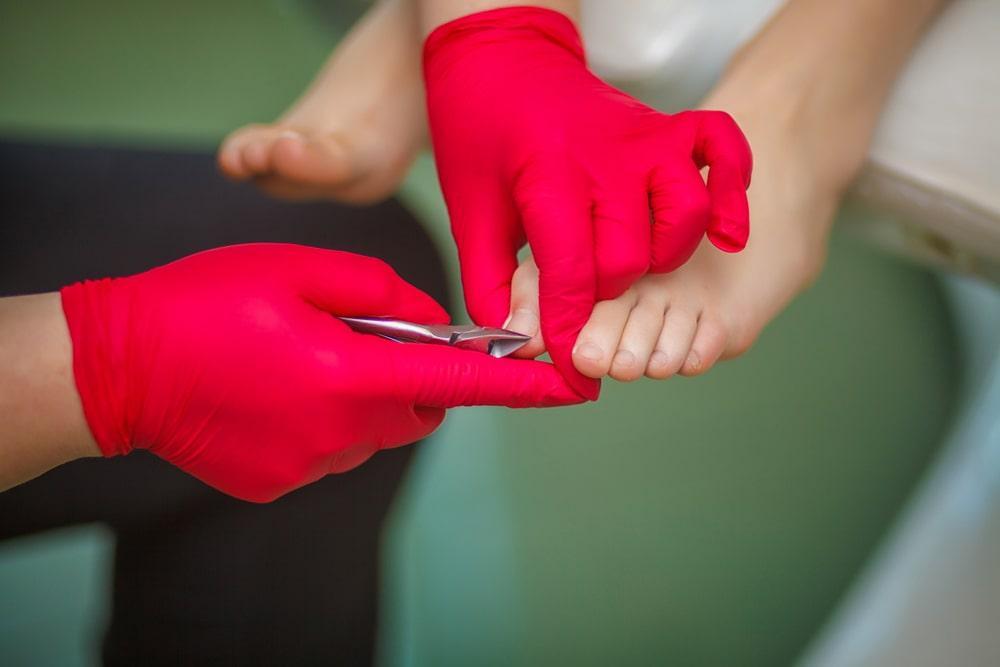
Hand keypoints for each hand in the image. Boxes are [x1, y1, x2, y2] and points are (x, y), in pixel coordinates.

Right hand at [61, 243, 580, 501]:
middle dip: (416, 376)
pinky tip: (276, 391)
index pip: (461, 384)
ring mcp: (311, 466)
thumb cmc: (206, 303)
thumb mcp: (298, 270)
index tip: (569, 387)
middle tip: (363, 336)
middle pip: (421, 408)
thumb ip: (381, 294)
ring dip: (364, 396)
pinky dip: (325, 421)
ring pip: (376, 430)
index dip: (521, 386)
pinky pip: (333, 449)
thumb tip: (431, 321)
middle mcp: (341, 433)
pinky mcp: (281, 483)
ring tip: (302, 358)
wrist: (118, 365)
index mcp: (350, 375)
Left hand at [423, 6, 751, 397]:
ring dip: (665, 256)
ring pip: (685, 216)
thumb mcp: (472, 213)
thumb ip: (491, 284)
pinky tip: (727, 233)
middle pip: (630, 256)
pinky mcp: (669, 127)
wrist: (503, 59)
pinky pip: (724, 151)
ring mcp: (645, 140)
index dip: (565, 326)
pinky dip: (734, 193)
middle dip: (607, 296)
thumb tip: (511, 342)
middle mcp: (606, 160)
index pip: (570, 273)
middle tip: (584, 302)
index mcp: (548, 179)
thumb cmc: (482, 137)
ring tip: (637, 268)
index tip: (562, 359)